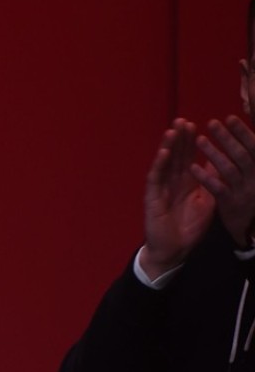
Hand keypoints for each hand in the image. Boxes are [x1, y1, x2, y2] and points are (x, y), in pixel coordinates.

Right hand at [142, 118, 213, 278]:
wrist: (175, 250)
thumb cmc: (190, 228)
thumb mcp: (208, 202)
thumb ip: (212, 182)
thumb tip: (219, 161)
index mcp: (186, 182)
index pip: (188, 156)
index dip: (191, 141)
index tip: (197, 123)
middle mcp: (172, 181)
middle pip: (176, 155)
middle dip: (179, 138)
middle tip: (183, 120)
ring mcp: (161, 188)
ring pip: (165, 163)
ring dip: (168, 146)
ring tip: (173, 130)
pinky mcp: (152, 197)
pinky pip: (155, 178)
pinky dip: (159, 165)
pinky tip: (164, 153)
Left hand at [191, 116, 254, 247]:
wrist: (253, 230)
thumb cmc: (253, 197)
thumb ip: (249, 159)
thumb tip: (246, 137)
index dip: (243, 132)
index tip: (229, 117)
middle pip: (243, 155)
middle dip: (227, 138)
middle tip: (212, 123)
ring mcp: (244, 193)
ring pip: (229, 170)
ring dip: (214, 153)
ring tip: (199, 140)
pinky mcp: (230, 205)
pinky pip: (217, 189)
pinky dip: (205, 177)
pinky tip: (192, 167)